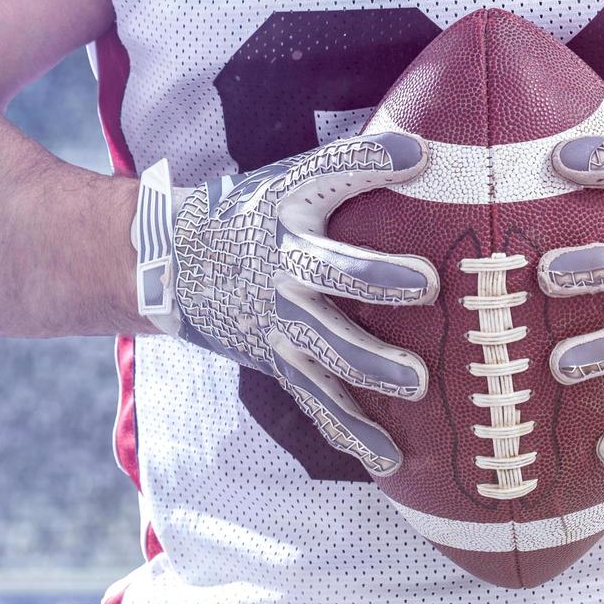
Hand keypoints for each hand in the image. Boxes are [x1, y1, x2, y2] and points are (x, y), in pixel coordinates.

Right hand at [133, 133, 437, 475]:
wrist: (171, 265)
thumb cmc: (252, 213)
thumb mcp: (287, 179)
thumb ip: (352, 166)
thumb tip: (432, 143)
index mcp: (288, 207)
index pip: (330, 173)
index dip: (370, 161)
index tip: (416, 154)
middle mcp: (282, 264)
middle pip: (333, 271)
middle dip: (378, 280)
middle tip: (424, 286)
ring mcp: (277, 319)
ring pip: (327, 346)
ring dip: (372, 365)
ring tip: (419, 382)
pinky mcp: (277, 361)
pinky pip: (317, 402)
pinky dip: (352, 433)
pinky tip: (392, 460)